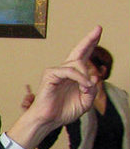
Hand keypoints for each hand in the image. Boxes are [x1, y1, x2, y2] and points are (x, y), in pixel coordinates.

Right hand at [11, 26, 102, 148]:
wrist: (48, 120)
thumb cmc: (64, 112)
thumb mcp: (86, 102)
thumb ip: (92, 90)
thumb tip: (93, 76)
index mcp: (74, 76)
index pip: (83, 56)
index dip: (91, 44)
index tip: (98, 31)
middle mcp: (65, 71)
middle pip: (79, 52)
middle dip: (89, 40)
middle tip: (98, 28)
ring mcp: (56, 72)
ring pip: (78, 65)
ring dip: (85, 77)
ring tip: (86, 89)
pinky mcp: (50, 75)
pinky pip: (69, 71)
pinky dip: (79, 78)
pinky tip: (83, 86)